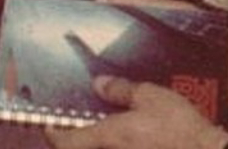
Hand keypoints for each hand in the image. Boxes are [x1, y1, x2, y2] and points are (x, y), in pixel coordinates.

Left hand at [43, 76, 227, 148]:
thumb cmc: (180, 129)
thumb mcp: (150, 97)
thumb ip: (121, 90)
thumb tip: (99, 84)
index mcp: (108, 137)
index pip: (64, 141)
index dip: (51, 132)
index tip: (47, 123)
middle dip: (76, 138)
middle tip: (77, 122)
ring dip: (98, 142)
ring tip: (106, 127)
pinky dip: (117, 145)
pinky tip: (129, 138)